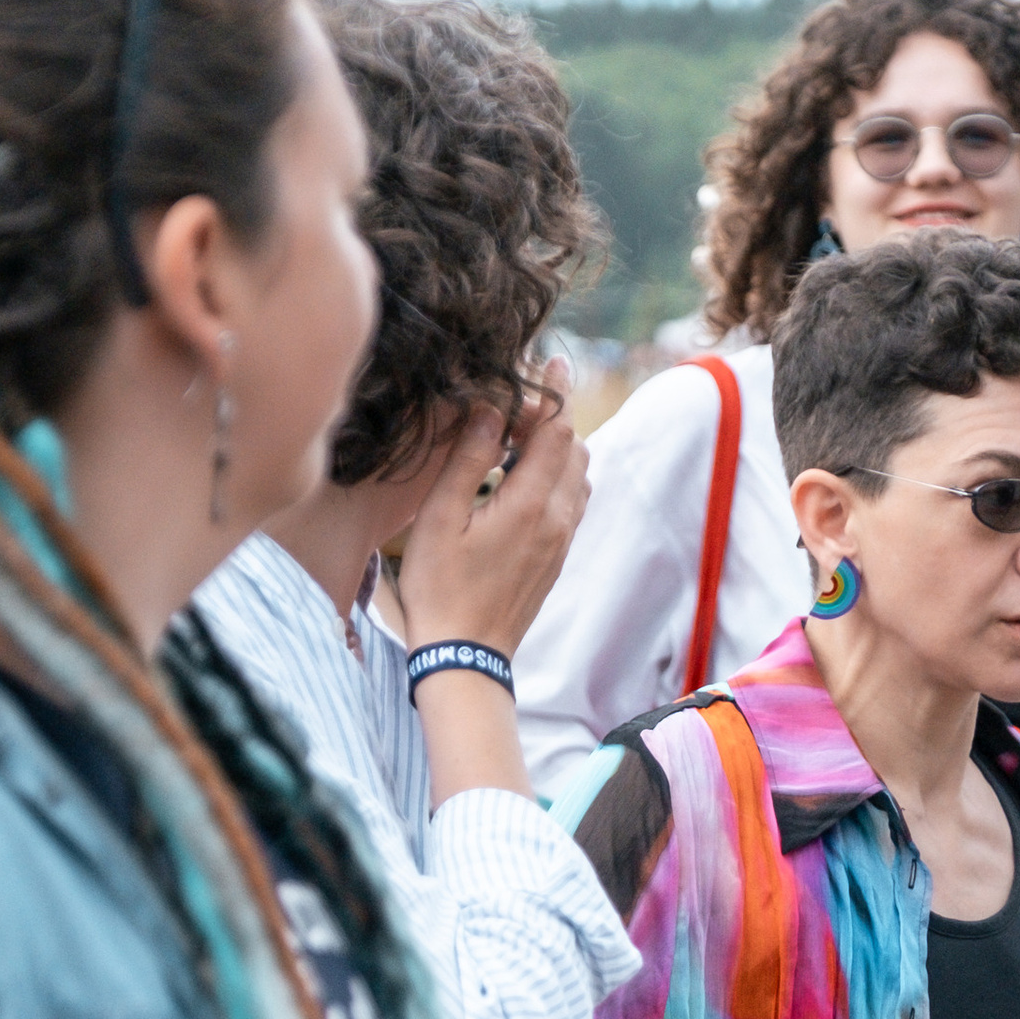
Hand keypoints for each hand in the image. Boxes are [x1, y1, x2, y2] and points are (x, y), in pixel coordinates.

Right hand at [389, 375, 588, 664]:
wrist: (466, 657)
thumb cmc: (442, 589)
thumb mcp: (442, 518)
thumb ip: (469, 459)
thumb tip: (491, 409)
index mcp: (530, 505)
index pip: (559, 430)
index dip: (556, 392)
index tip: (551, 361)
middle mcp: (557, 520)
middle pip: (575, 448)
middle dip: (553, 419)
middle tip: (515, 408)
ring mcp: (561, 541)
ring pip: (577, 476)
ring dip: (556, 450)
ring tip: (516, 442)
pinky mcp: (556, 558)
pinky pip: (571, 503)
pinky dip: (556, 478)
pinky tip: (520, 480)